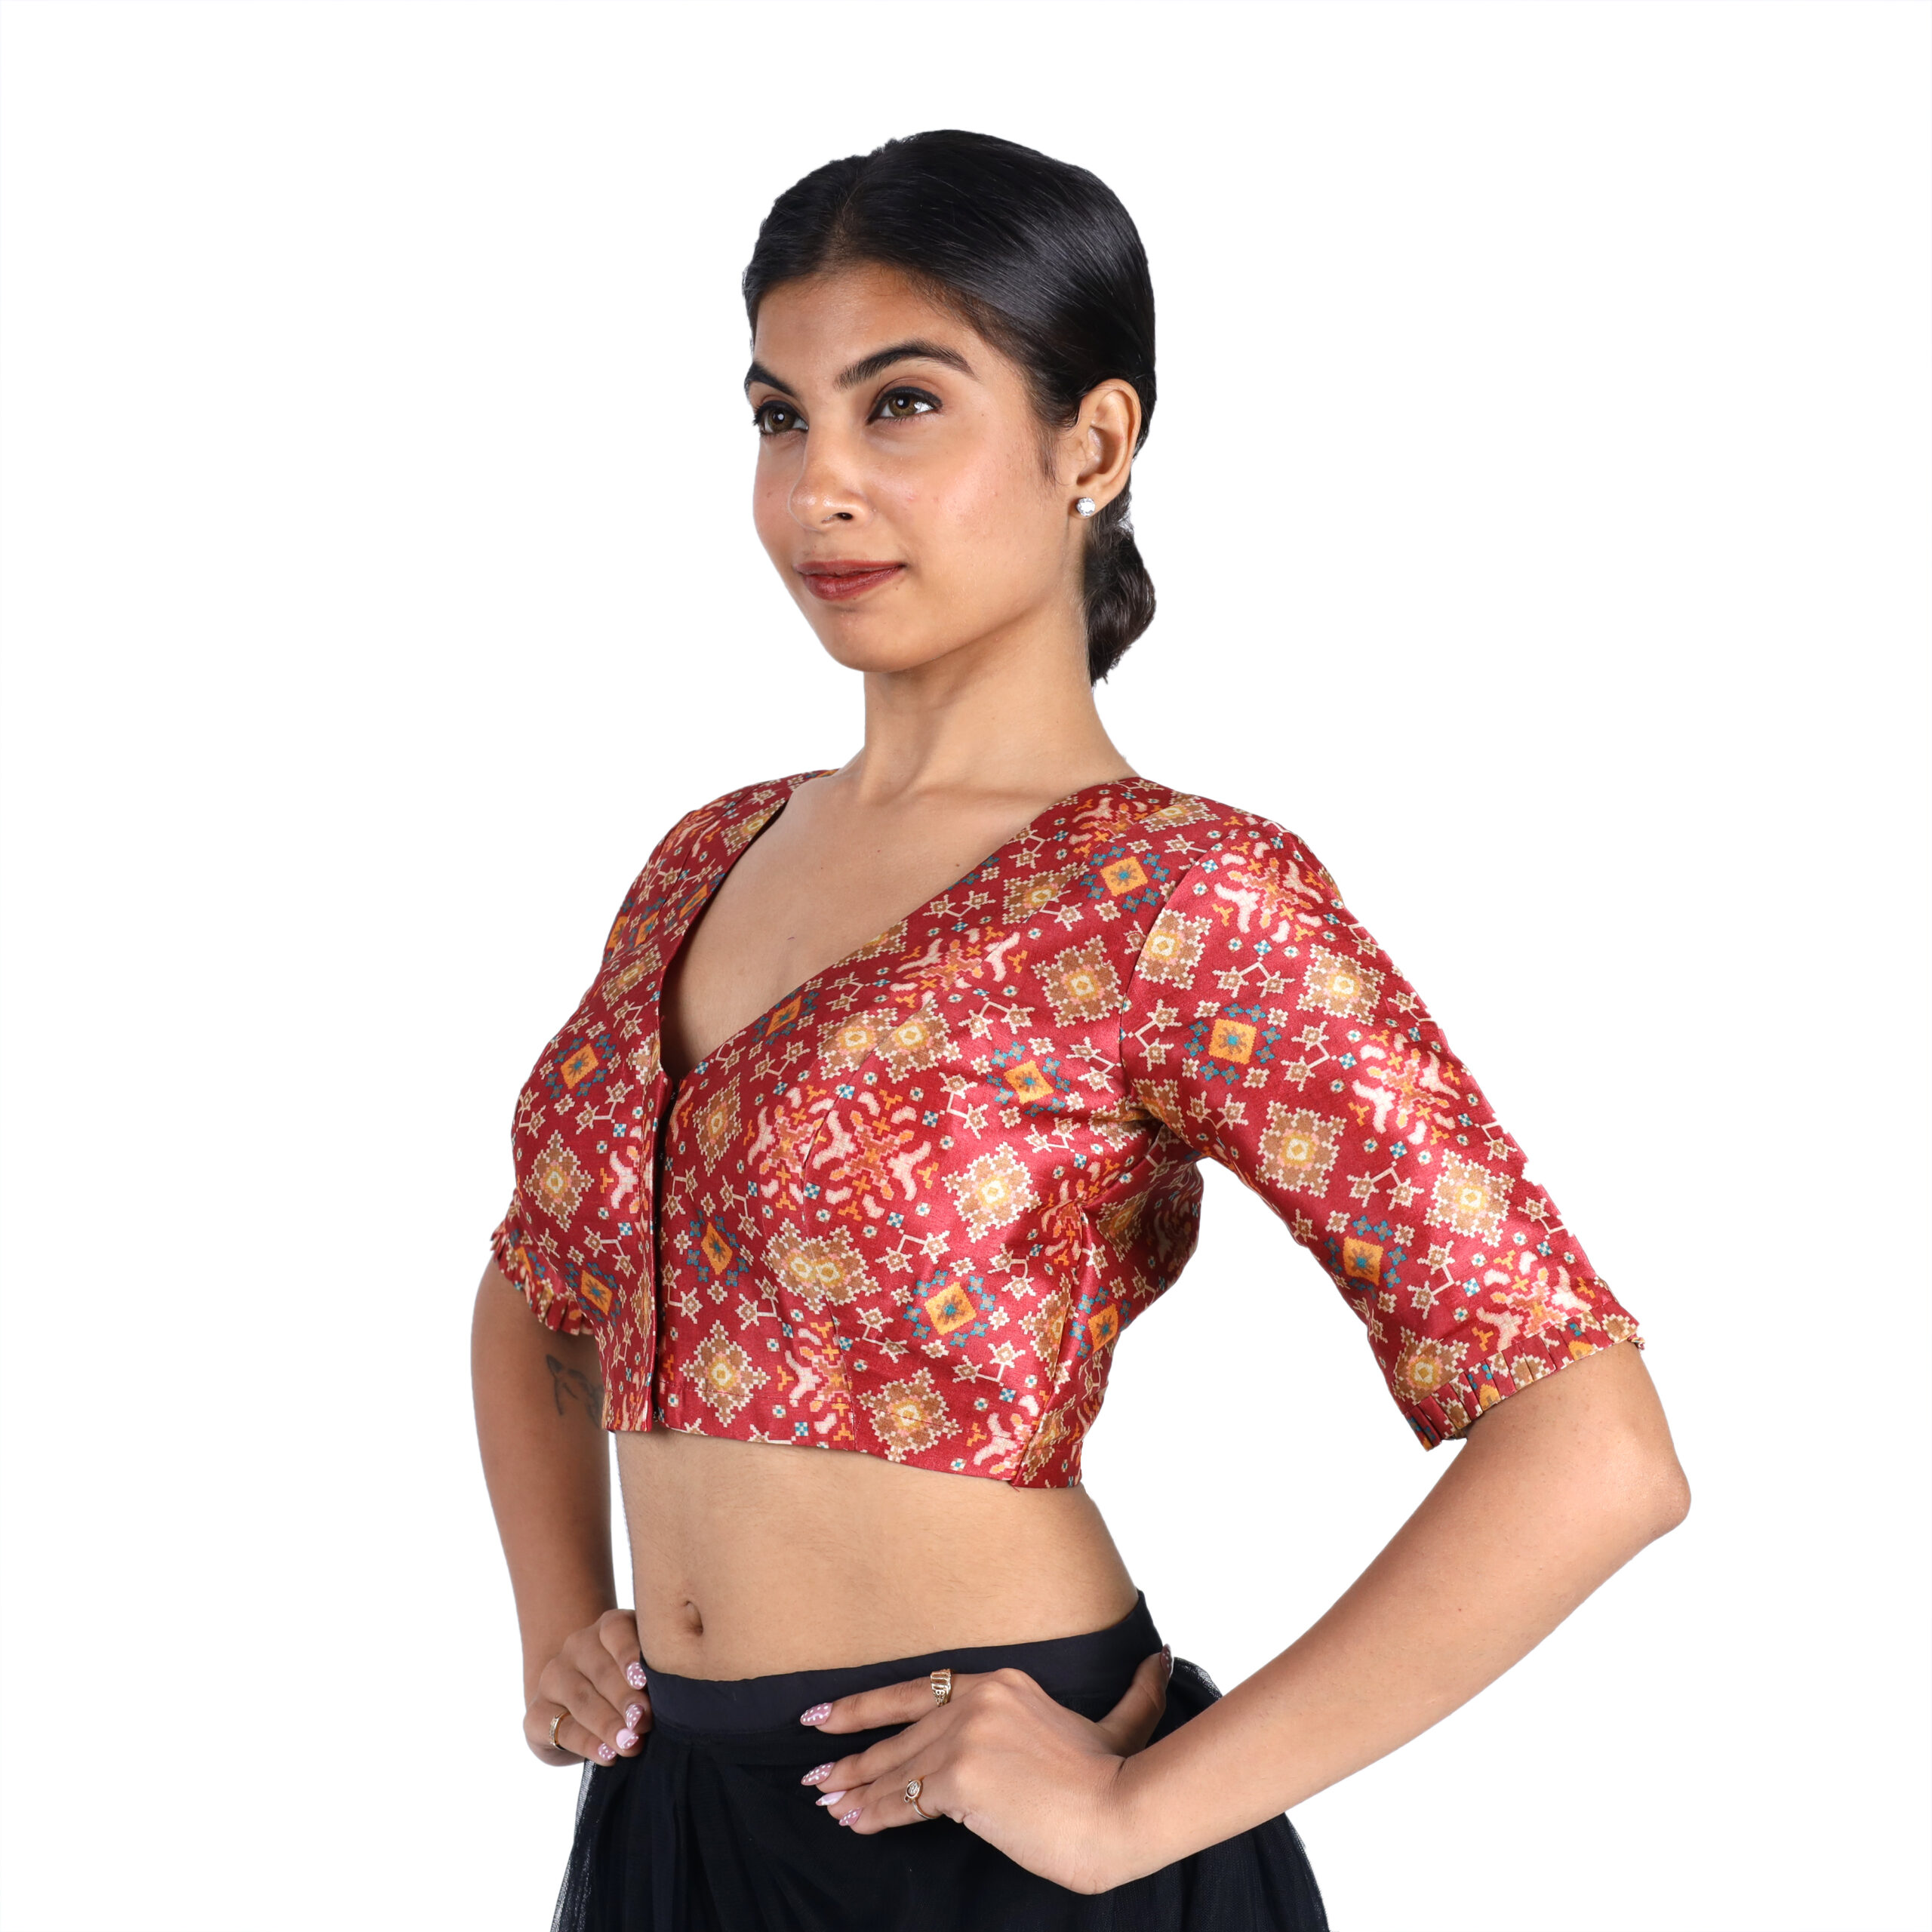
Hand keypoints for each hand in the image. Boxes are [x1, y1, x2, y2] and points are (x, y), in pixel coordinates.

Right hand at [525, 1607, 651, 1766]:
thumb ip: (656, 1677)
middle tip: (645, 1722)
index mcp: (608, 1628)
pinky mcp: (536, 1713)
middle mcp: (577, 1646)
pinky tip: (607, 1756)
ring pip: (581, 1699)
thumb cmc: (630, 1686)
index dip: (630, 1655)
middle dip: (626, 1700)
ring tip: (631, 1744)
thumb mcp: (646, 1674)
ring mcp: (553, 1678)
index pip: (616, 1631)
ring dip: (608, 1724)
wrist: (581, 1707)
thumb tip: (680, 1698)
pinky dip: (586, 1743)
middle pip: (601, 1671)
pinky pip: (559, 1727)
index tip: (645, 1680)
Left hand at [796, 1644, 1171, 1894]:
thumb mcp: (1122, 1723)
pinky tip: (853, 1822)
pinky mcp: (960, 1779)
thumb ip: (1135, 1692)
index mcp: (1002, 1682)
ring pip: (895, 1768)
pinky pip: (904, 1801)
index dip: (868, 1705)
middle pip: (898, 1730)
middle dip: (850, 1750)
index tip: (826, 1714)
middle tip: (813, 1770)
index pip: (918, 1690)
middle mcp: (977, 1701)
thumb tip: (1159, 1657)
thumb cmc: (1120, 1776)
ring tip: (825, 1800)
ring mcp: (966, 1738)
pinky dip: (874, 1812)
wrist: (1122, 1812)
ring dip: (855, 1787)